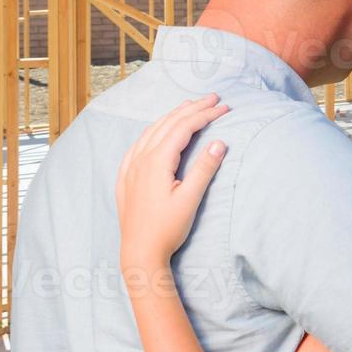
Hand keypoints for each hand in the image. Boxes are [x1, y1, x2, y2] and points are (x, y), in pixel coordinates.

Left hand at [116, 94, 230, 277]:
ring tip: (191, 106)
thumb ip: (204, 168)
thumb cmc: (166, 229)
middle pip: (168, 123)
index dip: (205, 115)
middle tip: (214, 98)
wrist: (139, 252)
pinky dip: (155, 130)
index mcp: (156, 161)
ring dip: (173, 116)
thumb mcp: (190, 199)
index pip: (184, 127)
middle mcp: (140, 159)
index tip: (225, 108)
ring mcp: (130, 167)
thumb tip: (219, 142)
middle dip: (192, 108)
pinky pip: (139, 144)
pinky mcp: (126, 177)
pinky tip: (158, 131)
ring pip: (152, 131)